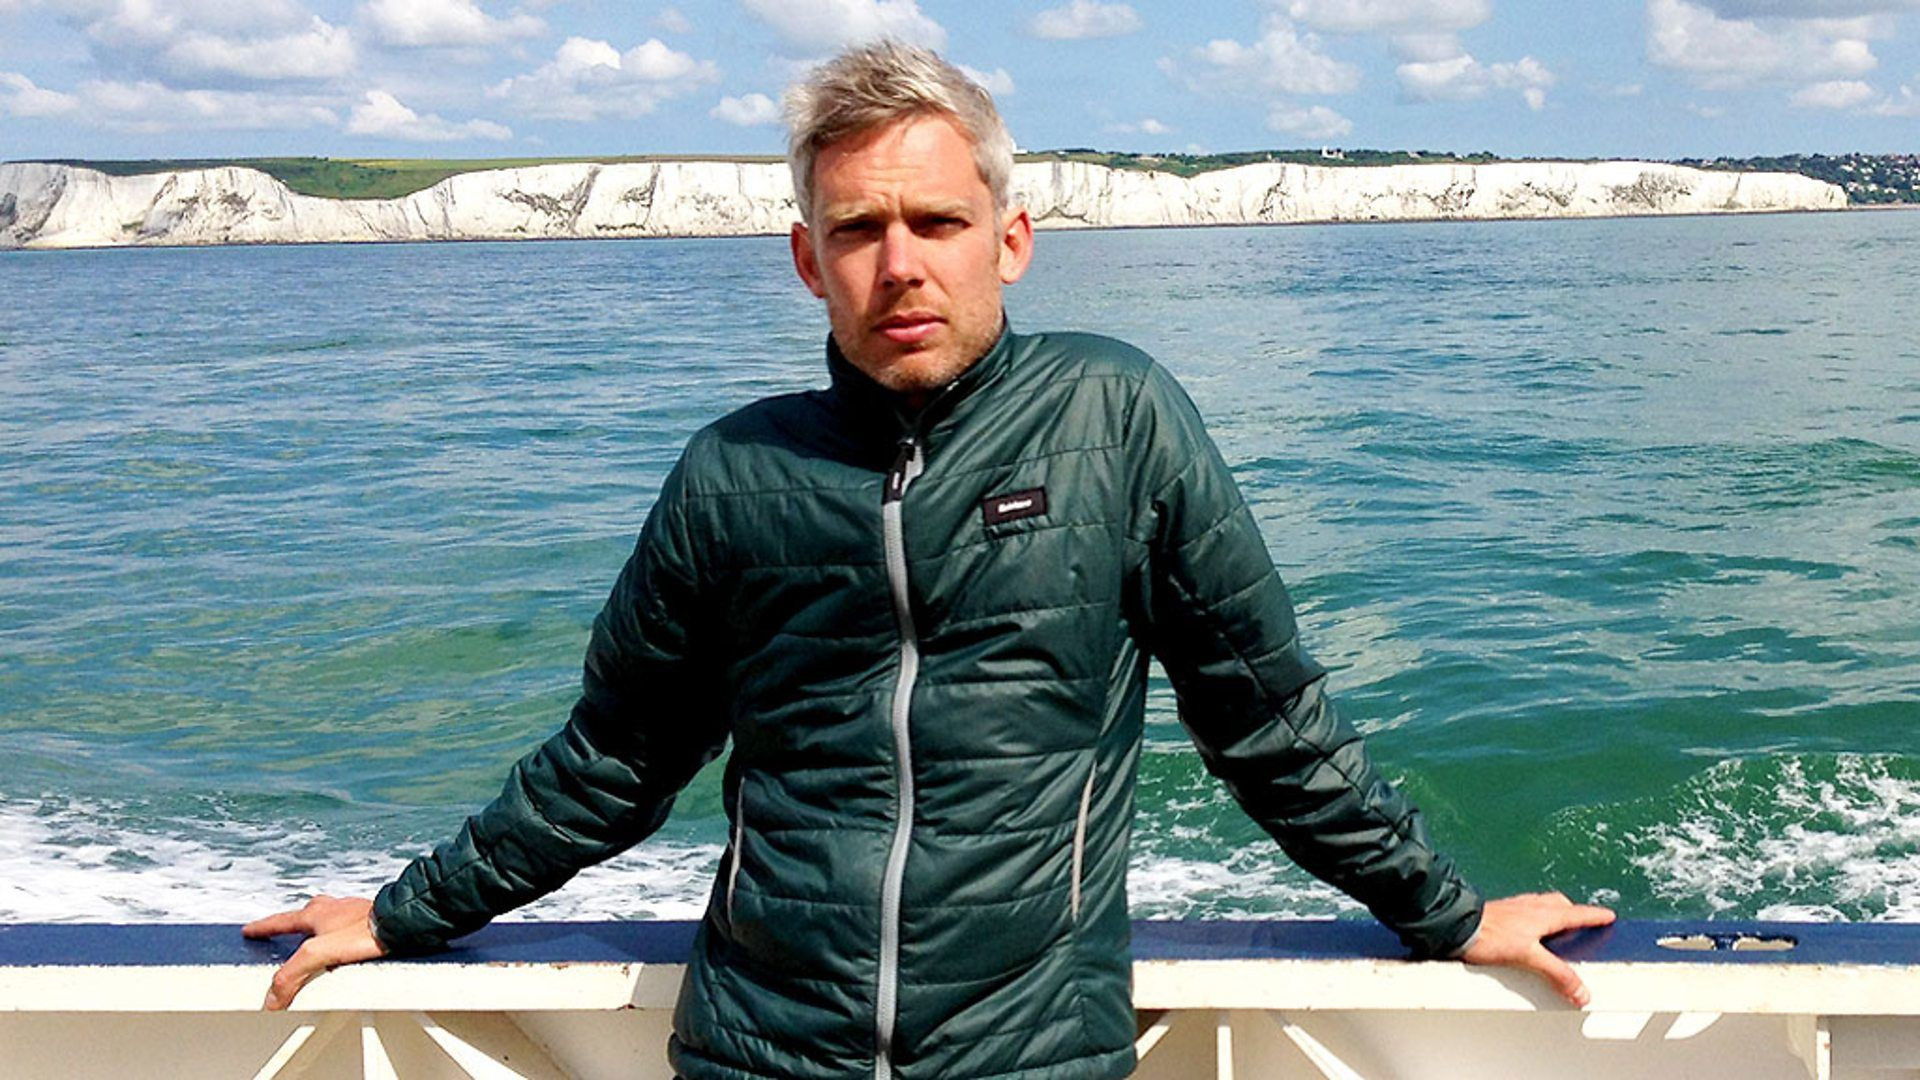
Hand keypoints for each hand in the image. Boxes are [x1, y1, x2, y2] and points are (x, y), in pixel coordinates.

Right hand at [242, 894, 387, 1009]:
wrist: (401, 922)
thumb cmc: (365, 931)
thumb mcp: (319, 954)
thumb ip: (293, 974)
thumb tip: (273, 996)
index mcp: (316, 914)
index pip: (280, 921)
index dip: (263, 928)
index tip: (250, 930)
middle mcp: (332, 909)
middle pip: (304, 915)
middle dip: (292, 924)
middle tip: (282, 932)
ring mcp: (352, 912)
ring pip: (327, 918)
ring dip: (317, 929)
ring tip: (314, 943)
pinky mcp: (369, 920)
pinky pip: (346, 927)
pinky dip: (339, 935)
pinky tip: (346, 946)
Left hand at [1459, 891, 1615, 1007]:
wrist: (1455, 925)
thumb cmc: (1489, 935)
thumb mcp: (1529, 957)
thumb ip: (1557, 974)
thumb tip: (1581, 991)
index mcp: (1543, 914)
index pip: (1576, 914)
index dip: (1593, 915)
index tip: (1608, 915)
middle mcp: (1530, 906)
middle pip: (1559, 904)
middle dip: (1573, 911)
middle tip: (1582, 919)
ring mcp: (1514, 907)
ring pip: (1541, 905)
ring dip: (1553, 911)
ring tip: (1557, 924)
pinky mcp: (1500, 912)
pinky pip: (1525, 909)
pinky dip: (1534, 915)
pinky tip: (1526, 927)